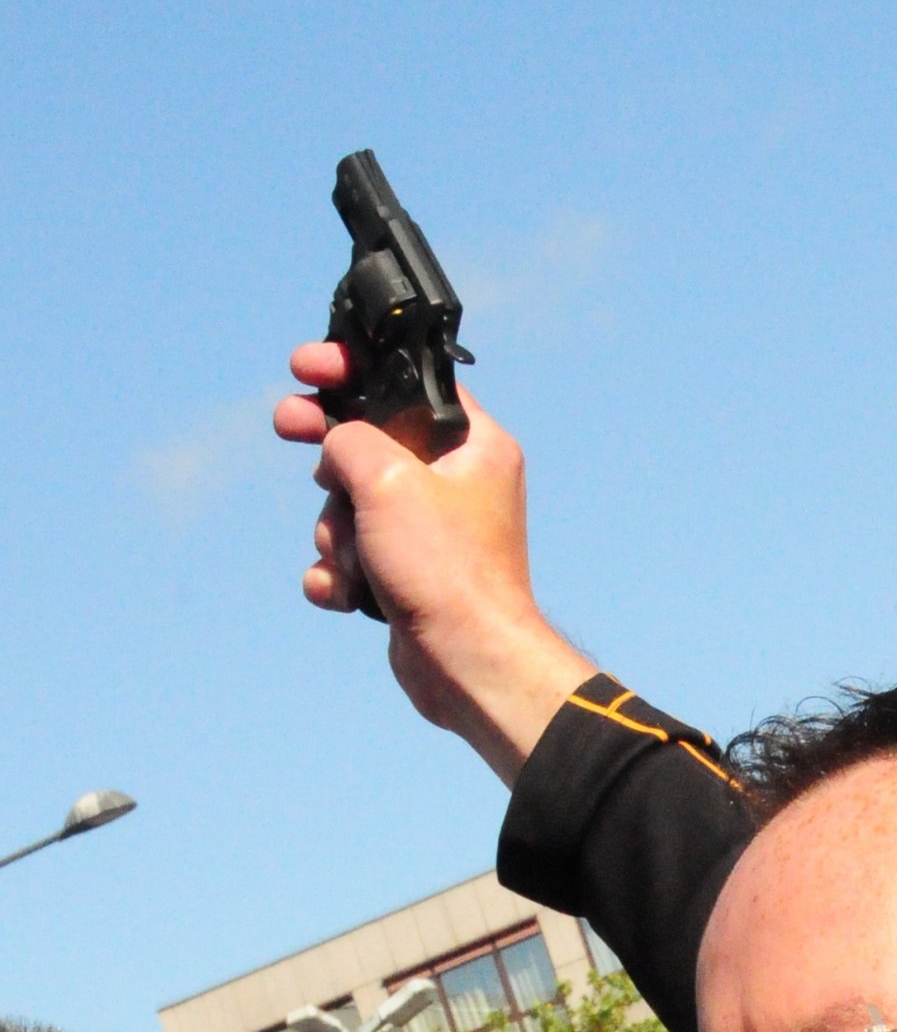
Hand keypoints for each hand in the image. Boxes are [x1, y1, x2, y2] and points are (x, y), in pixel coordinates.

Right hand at [275, 344, 592, 781]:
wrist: (466, 665)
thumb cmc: (445, 569)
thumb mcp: (386, 478)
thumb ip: (349, 438)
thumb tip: (334, 446)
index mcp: (474, 445)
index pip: (409, 383)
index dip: (354, 369)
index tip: (307, 366)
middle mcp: (456, 485)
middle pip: (369, 445)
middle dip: (328, 458)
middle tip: (287, 426)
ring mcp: (429, 534)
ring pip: (351, 507)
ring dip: (339, 534)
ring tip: (361, 562)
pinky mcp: (408, 577)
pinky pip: (354, 559)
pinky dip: (344, 576)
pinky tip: (349, 595)